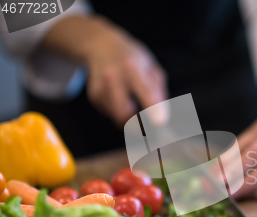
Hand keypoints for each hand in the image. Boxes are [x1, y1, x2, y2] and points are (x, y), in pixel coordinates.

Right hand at [43, 16, 167, 125]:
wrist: (101, 47)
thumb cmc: (134, 60)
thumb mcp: (152, 69)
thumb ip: (158, 93)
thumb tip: (162, 119)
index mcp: (133, 66)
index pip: (145, 91)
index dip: (153, 109)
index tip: (160, 123)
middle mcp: (113, 76)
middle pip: (123, 113)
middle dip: (139, 126)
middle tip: (151, 128)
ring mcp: (100, 88)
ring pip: (118, 118)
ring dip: (131, 120)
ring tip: (136, 104)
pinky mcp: (94, 97)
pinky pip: (112, 115)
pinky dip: (121, 113)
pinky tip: (122, 99)